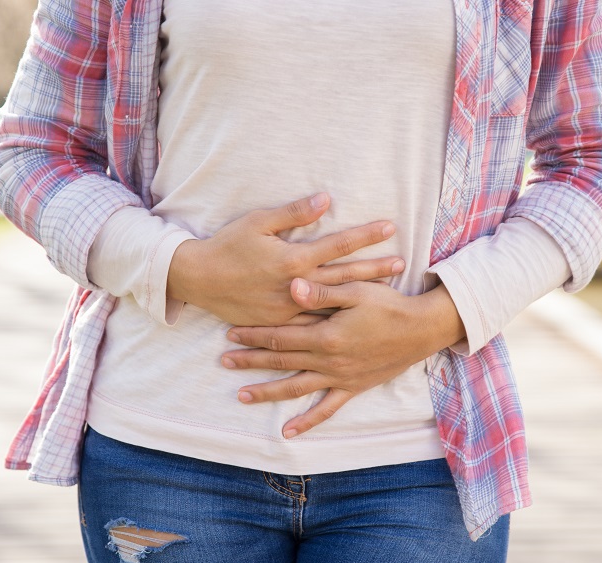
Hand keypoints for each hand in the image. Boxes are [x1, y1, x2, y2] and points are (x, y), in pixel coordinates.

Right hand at [166, 193, 404, 325]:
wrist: (199, 281)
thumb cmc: (228, 246)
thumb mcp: (258, 222)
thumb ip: (293, 213)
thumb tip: (325, 199)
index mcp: (293, 259)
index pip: (338, 244)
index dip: (365, 235)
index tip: (390, 227)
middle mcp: (296, 286)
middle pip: (344, 276)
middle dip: (375, 268)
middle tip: (402, 263)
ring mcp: (289, 308)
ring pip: (334, 302)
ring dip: (362, 295)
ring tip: (388, 291)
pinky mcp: (280, 323)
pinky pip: (313, 322)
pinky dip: (336, 318)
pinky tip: (353, 317)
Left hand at [220, 278, 464, 436]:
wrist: (422, 329)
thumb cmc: (389, 304)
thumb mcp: (357, 290)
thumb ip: (322, 290)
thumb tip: (290, 286)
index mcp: (326, 335)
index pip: (280, 335)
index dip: (254, 334)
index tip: (231, 332)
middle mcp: (329, 360)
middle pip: (281, 361)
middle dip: (250, 360)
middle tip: (224, 361)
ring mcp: (340, 377)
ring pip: (296, 387)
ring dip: (267, 391)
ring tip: (241, 395)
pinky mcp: (353, 387)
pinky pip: (326, 409)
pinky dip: (307, 421)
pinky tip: (288, 432)